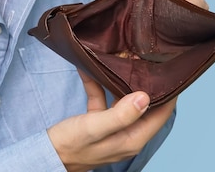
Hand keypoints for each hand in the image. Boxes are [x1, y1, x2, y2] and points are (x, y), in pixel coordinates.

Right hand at [47, 70, 176, 171]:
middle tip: (145, 59)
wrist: (45, 155)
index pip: (161, 114)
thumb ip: (121, 114)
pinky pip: (102, 99)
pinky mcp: (96, 122)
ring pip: (123, 99)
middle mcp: (126, 134)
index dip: (169, 94)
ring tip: (121, 59)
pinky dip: (97, 84)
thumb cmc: (70, 145)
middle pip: (144, 105)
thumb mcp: (95, 127)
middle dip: (145, 82)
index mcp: (132, 138)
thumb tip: (146, 97)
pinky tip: (88, 68)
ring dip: (120, 80)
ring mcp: (112, 128)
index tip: (170, 71)